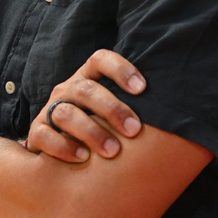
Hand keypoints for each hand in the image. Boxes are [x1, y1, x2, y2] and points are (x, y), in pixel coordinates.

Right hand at [25, 49, 144, 163]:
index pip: (100, 59)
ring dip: (91, 131)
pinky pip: (46, 135)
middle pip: (87, 90)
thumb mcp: (111, 113)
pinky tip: (83, 158)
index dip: (120, 69)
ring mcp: (50, 110)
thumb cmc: (97, 127)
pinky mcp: (37, 132)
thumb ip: (132, 109)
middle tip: (134, 130)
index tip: (142, 88)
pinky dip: (64, 147)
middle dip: (112, 109)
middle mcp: (68, 90)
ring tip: (112, 151)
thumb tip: (180, 116)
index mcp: (87, 78)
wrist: (54, 148)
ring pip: (66, 112)